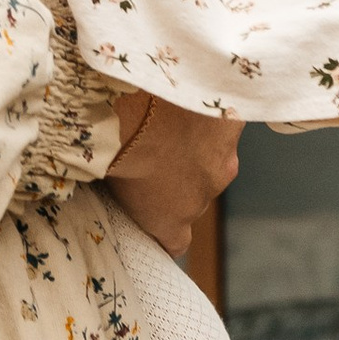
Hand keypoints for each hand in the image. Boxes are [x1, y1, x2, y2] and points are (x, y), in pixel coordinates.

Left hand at [107, 92, 241, 257]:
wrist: (140, 99)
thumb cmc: (111, 140)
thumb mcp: (107, 175)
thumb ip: (126, 189)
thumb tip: (116, 180)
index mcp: (169, 218)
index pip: (176, 241)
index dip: (167, 227)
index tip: (156, 215)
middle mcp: (202, 196)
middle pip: (195, 191)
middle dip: (180, 174)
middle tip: (156, 147)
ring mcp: (222, 161)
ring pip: (212, 156)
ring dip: (196, 142)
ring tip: (171, 118)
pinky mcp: (232, 126)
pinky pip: (223, 121)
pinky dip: (210, 114)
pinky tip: (189, 97)